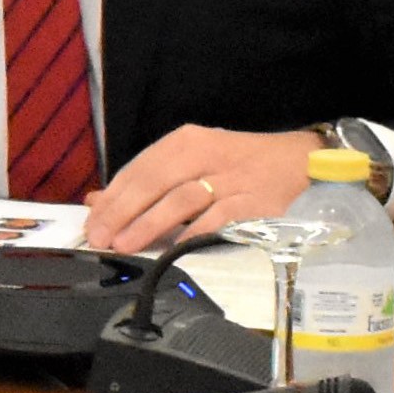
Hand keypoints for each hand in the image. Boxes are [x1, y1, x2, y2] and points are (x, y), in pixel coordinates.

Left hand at [80, 126, 326, 257]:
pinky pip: (218, 219)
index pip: (140, 168)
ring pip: (182, 199)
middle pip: (155, 181)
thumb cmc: (239, 166)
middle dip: (123, 211)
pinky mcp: (255, 202)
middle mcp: (207, 155)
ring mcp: (232, 178)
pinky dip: (193, 234)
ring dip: (150, 224)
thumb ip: (145, 182)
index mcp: (186, 142)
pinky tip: (173, 250)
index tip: (92, 222)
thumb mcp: (191, 162)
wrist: (301, 162)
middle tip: (101, 238)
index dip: (113, 196)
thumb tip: (96, 201)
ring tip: (125, 245)